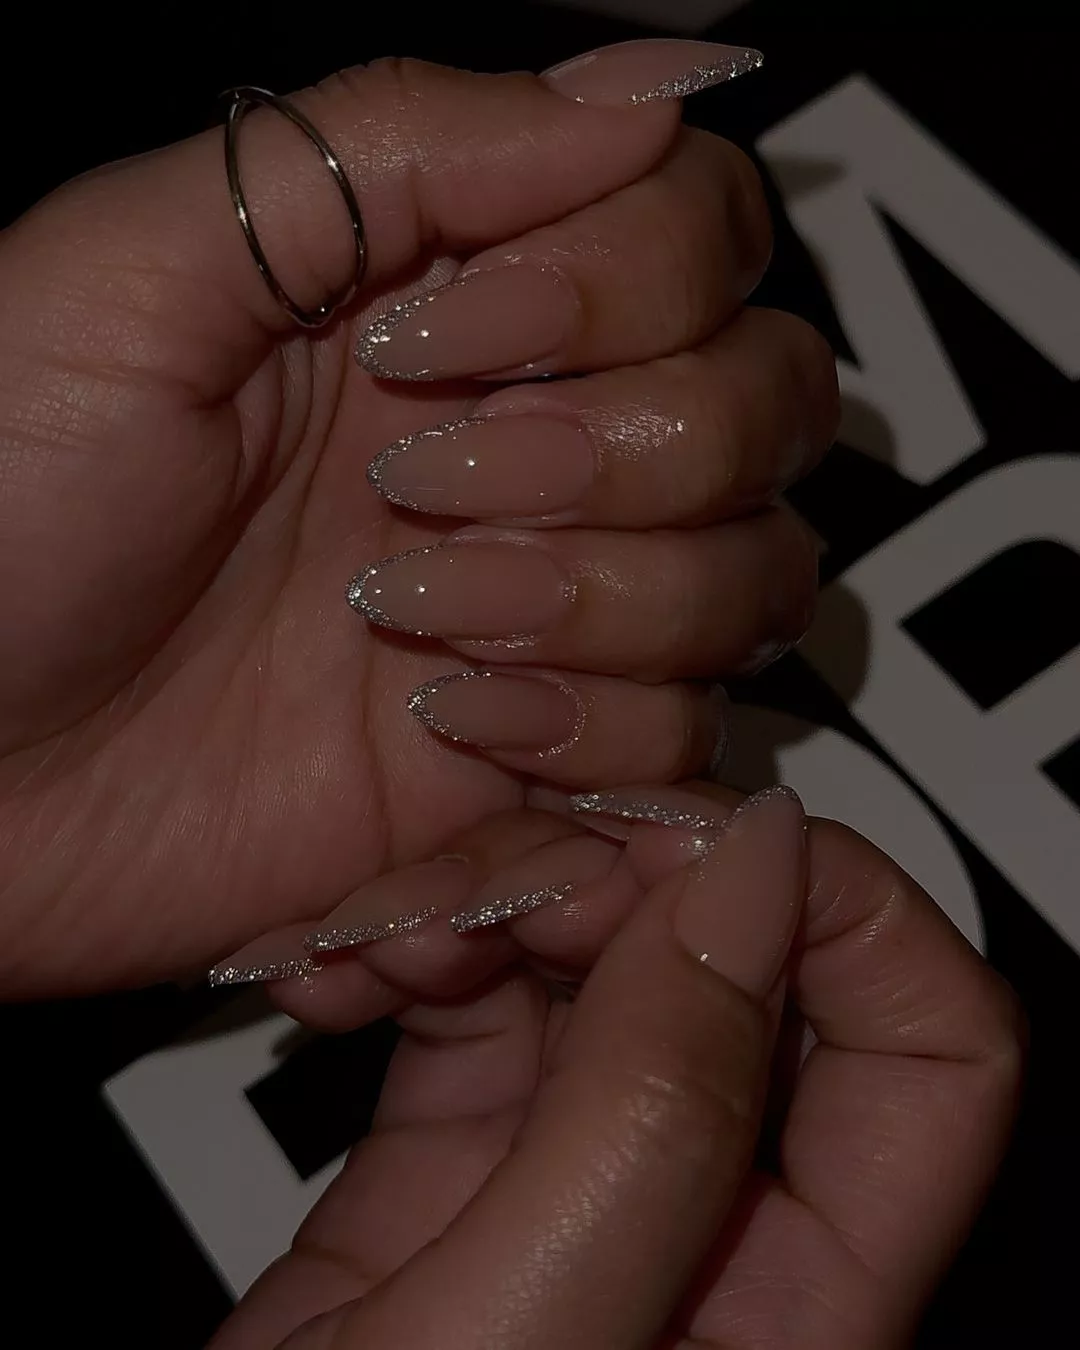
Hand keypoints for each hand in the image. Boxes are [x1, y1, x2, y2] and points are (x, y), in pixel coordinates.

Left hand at [0, 41, 835, 996]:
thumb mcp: (142, 272)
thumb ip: (392, 149)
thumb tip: (645, 88)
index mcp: (442, 299)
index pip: (697, 228)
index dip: (632, 282)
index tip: (453, 338)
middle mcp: (526, 440)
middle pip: (767, 400)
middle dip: (626, 454)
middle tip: (423, 490)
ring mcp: (545, 606)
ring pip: (753, 573)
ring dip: (612, 601)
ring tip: (412, 624)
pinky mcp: (535, 754)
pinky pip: (686, 735)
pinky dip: (602, 732)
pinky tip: (452, 723)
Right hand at [210, 785, 1022, 1349]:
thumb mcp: (521, 1335)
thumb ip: (653, 1113)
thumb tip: (753, 874)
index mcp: (796, 1307)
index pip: (929, 1050)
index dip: (846, 918)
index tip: (712, 850)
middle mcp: (704, 1224)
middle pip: (755, 964)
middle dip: (637, 881)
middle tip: (514, 881)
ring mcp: (579, 1171)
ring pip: (608, 949)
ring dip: (499, 897)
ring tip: (387, 933)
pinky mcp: (461, 1145)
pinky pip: (477, 983)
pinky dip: (411, 943)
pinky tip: (341, 959)